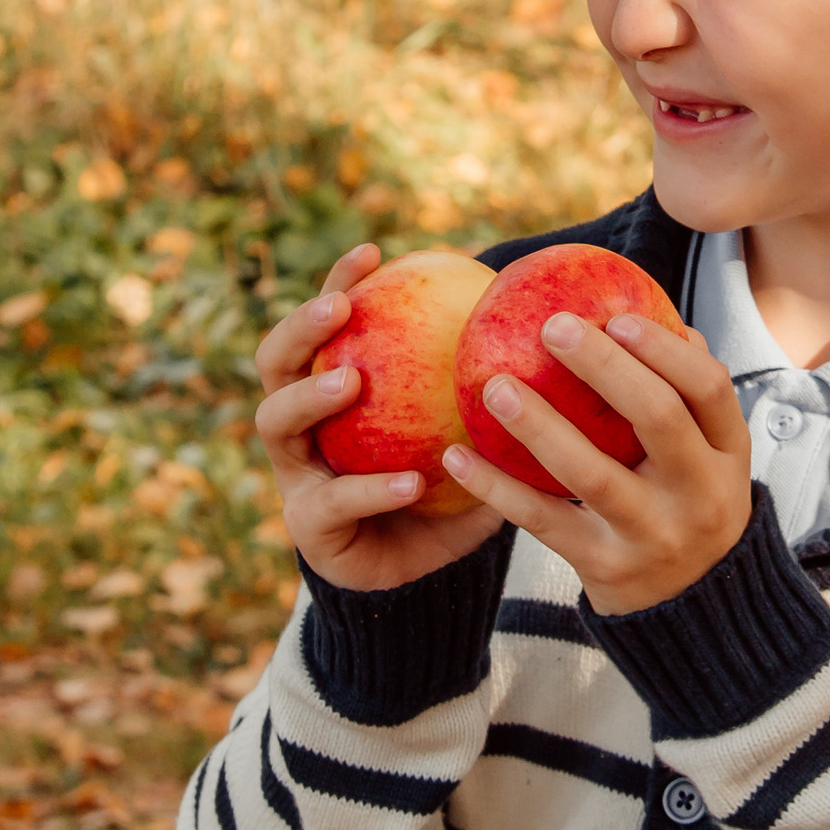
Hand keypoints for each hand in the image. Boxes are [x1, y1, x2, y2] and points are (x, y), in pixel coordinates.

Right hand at [253, 243, 506, 592]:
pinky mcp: (309, 530)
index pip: (325, 324)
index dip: (339, 282)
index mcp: (330, 392)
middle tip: (339, 307)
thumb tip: (555, 330)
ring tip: (349, 382)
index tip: (375, 251)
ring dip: (310, 396)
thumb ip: (489, 391)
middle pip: (274, 362)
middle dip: (300, 327)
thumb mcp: (469, 435)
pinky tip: (409, 480)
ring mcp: (296, 476)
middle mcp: (301, 428)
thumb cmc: (444, 492)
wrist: (418, 579)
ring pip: (275, 424)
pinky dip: (371, 489)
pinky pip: (332, 503)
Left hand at [443, 311, 753, 615]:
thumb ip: (686, 394)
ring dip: (539, 424)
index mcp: (727, 453)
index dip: (664, 348)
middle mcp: (700, 493)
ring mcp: (655, 534)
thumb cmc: (688, 502)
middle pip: (658, 418)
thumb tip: (649, 313)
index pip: (709, 388)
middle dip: (604, 366)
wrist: (693, 608)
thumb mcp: (709, 454)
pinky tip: (458, 455)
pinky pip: (544, 521)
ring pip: (592, 473)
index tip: (614, 317)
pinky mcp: (606, 567)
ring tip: (494, 387)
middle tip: (551, 326)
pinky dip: (497, 488)